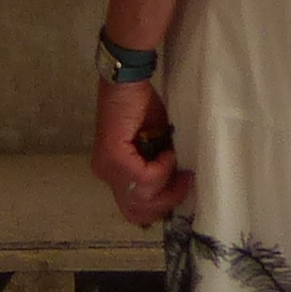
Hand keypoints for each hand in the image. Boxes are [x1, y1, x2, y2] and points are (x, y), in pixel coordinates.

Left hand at [88, 75, 190, 226]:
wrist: (127, 80)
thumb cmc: (140, 105)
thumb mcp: (155, 144)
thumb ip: (159, 166)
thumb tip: (177, 184)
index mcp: (113, 172)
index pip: (135, 207)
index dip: (161, 203)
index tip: (182, 182)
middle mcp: (106, 174)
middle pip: (137, 211)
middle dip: (167, 201)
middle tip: (184, 180)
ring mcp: (107, 168)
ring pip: (143, 198)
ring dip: (167, 183)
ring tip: (175, 160)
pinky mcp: (114, 157)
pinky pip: (146, 178)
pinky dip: (163, 168)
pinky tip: (166, 151)